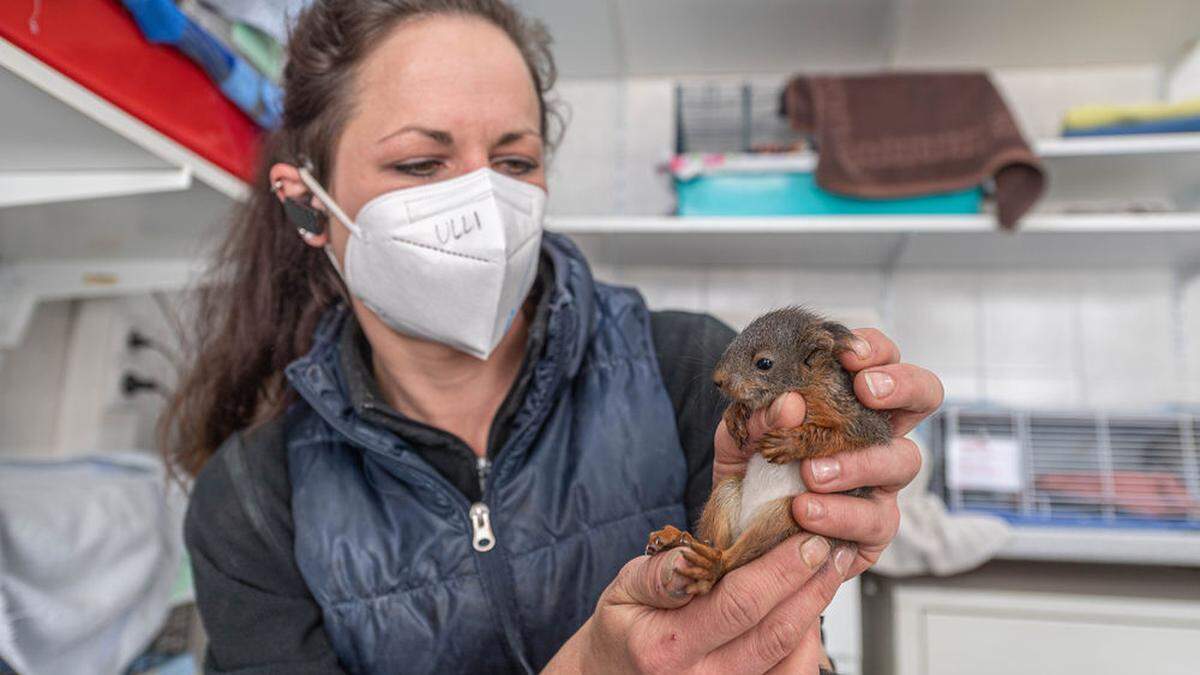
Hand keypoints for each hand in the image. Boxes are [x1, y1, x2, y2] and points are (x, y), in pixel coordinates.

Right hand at [543, 532, 853, 673]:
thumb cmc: (622, 629)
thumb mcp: (623, 589)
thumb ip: (660, 571)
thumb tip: (694, 552)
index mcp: (667, 645)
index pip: (738, 604)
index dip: (782, 571)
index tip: (808, 540)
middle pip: (773, 633)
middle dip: (811, 587)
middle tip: (832, 550)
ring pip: (789, 660)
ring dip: (814, 614)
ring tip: (830, 573)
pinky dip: (805, 645)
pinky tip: (809, 611)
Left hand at [713, 327, 941, 578]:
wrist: (738, 532)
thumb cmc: (749, 472)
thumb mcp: (738, 439)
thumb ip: (753, 418)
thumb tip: (787, 404)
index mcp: (847, 400)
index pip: (879, 359)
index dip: (874, 349)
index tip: (848, 355)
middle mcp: (875, 434)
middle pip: (923, 394)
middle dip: (902, 385)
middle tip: (866, 391)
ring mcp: (881, 481)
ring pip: (904, 459)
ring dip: (859, 461)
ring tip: (811, 472)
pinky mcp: (874, 529)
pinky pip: (876, 519)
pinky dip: (840, 514)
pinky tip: (806, 512)